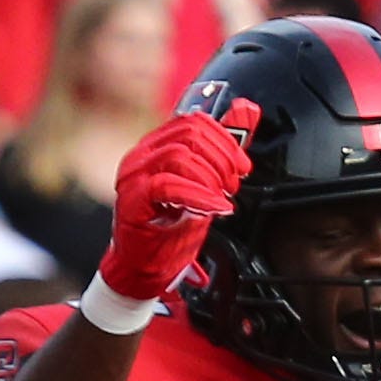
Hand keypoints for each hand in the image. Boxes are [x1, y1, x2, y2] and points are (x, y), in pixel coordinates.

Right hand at [102, 99, 256, 304]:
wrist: (143, 270)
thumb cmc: (170, 230)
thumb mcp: (204, 186)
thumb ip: (222, 151)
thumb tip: (247, 110)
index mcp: (157, 146)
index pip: (193, 122)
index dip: (225, 139)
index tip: (242, 166)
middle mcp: (142, 154)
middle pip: (189, 135)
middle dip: (222, 158)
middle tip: (233, 185)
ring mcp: (134, 175)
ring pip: (179, 156)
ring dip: (211, 177)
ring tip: (222, 199)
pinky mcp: (133, 200)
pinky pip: (168, 186)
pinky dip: (198, 196)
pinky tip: (214, 208)